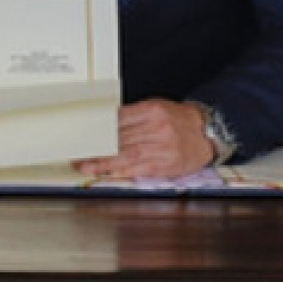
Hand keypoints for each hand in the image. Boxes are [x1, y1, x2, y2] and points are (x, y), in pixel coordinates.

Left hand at [73, 98, 214, 180]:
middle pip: (119, 137)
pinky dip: (120, 171)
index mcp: (152, 110)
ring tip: (85, 165)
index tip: (81, 135)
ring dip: (102, 162)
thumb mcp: (156, 108)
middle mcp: (156, 128)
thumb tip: (105, 123)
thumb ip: (133, 115)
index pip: (118, 120)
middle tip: (77, 152)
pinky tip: (106, 173)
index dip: (97, 129)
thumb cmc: (177, 120)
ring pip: (125, 154)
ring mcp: (162, 147)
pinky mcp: (166, 164)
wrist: (205, 133)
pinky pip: (138, 168)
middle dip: (95, 147)